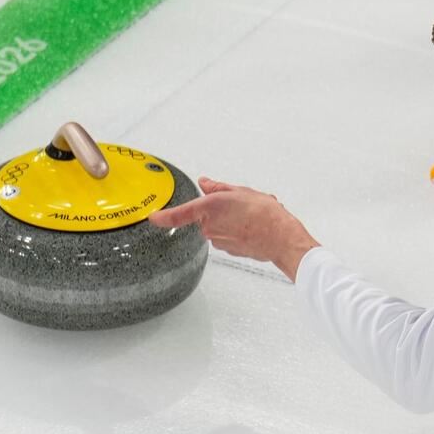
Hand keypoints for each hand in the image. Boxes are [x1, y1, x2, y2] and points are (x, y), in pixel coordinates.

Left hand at [148, 177, 319, 281]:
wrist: (280, 237)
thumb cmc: (264, 214)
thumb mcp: (240, 191)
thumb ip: (218, 188)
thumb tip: (206, 183)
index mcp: (209, 208)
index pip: (179, 214)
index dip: (163, 216)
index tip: (153, 217)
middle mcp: (209, 226)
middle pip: (206, 216)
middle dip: (220, 209)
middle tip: (240, 203)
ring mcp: (218, 240)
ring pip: (218, 226)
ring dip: (231, 220)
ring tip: (252, 215)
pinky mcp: (228, 250)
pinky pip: (228, 236)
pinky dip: (238, 231)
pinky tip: (253, 226)